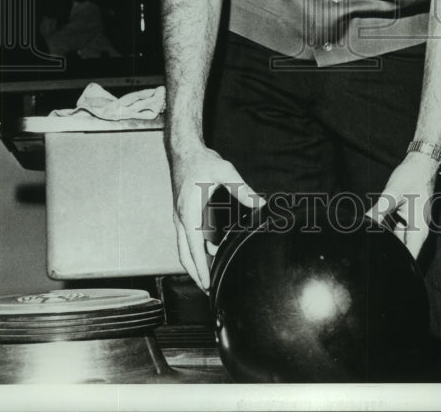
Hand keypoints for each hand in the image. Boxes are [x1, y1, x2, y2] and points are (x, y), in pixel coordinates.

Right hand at [168, 143, 264, 290]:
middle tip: (208, 290)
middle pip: (184, 254)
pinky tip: (212, 250)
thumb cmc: (200, 161)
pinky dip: (197, 249)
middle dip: (195, 274)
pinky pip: (187, 238)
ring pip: (184, 247)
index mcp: (188, 212)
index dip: (200, 268)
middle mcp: (181, 218)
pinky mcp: (183, 213)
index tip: (207, 284)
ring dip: (196, 263)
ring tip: (211, 276)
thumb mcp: (224, 172)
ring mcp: (180, 216)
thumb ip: (242, 189)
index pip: (193, 248)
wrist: (183, 149)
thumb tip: (260, 203)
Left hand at [367, 153, 440, 258]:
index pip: (408, 259)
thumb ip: (379, 211)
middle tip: (366, 250)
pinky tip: (372, 225)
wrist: (421, 164)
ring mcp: (412, 227)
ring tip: (367, 237)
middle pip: (400, 253)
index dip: (395, 267)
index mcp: (418, 231)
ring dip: (383, 240)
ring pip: (395, 242)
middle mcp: (417, 233)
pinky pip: (394, 231)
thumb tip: (365, 224)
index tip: (378, 268)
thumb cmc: (411, 177)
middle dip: (385, 252)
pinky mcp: (406, 221)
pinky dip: (384, 230)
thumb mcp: (392, 193)